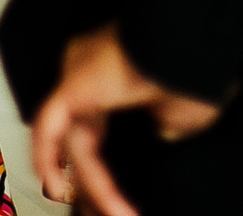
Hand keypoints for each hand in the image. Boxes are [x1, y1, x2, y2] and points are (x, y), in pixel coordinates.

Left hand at [30, 25, 220, 215]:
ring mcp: (76, 78)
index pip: (94, 134)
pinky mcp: (71, 84)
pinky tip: (59, 189)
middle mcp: (88, 75)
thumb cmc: (192, 69)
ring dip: (89, 185)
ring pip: (71, 144)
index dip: (101, 174)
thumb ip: (165, 126)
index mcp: (112, 78)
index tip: (118, 206)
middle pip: (77, 142)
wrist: (192, 43)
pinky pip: (49, 129)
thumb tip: (160, 134)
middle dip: (89, 188)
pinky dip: (50, 160)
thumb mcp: (183, 111)